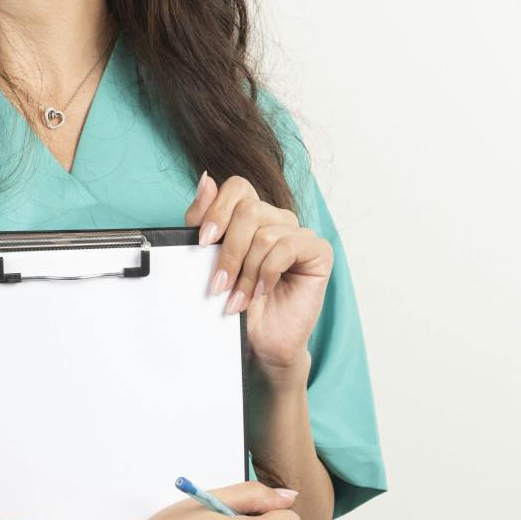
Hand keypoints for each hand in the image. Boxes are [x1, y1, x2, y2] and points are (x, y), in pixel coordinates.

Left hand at [185, 170, 331, 383]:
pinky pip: (286, 247)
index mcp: (252, 215)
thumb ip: (204, 219)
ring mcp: (299, 234)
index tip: (202, 242)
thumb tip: (205, 178)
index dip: (218, 209)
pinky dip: (268, 272)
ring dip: (246, 272)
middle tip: (218, 285)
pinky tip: (263, 292)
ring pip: (265, 233)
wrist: (259, 341)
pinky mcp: (318, 251)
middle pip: (248, 210)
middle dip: (228, 251)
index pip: (237, 187)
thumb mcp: (208, 259)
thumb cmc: (236, 302)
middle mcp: (277, 219)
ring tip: (239, 299)